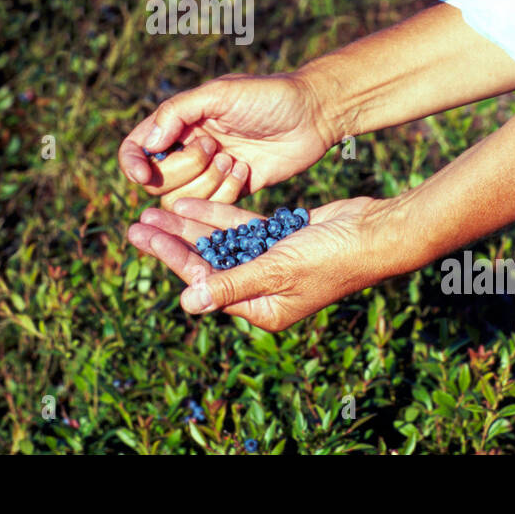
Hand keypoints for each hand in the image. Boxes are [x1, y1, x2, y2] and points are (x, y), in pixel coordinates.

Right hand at [117, 73, 338, 209]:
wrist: (313, 114)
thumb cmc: (267, 95)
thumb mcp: (220, 93)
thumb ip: (178, 112)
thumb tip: (149, 145)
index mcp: (178, 122)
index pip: (136, 149)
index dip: (133, 165)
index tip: (146, 175)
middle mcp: (188, 149)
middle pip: (159, 182)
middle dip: (185, 169)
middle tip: (215, 147)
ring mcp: (209, 173)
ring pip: (184, 200)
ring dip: (207, 183)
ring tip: (233, 160)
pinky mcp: (232, 191)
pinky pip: (214, 207)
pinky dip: (227, 192)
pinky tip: (246, 171)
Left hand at [126, 195, 380, 331]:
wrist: (377, 231)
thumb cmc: (333, 257)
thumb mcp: (279, 270)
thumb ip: (232, 283)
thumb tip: (186, 301)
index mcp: (261, 309)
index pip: (204, 281)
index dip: (172, 256)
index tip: (143, 235)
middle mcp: (262, 290)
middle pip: (206, 263)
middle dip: (173, 242)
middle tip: (137, 223)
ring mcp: (271, 264)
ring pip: (219, 243)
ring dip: (189, 226)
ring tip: (155, 209)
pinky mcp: (280, 239)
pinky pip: (240, 229)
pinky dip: (217, 217)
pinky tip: (190, 204)